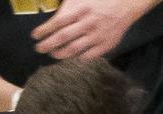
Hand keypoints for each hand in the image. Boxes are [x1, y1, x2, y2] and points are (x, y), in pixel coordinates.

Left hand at [31, 0, 152, 58]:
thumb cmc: (99, 0)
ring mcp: (97, 35)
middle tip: (38, 48)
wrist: (127, 3)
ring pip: (73, 49)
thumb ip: (66, 4)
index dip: (44, 30)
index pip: (57, 22)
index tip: (35, 36)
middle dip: (47, 45)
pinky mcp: (106, 45)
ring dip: (59, 54)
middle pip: (62, 38)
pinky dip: (77, 58)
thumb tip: (48, 9)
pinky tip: (70, 57)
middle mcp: (87, 23)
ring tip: (52, 54)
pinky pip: (87, 56)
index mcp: (80, 9)